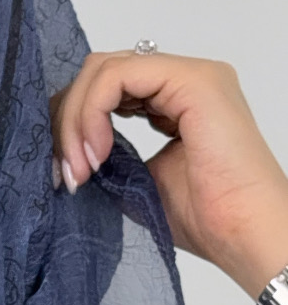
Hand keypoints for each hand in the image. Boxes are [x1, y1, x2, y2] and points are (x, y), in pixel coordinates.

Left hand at [51, 51, 287, 297]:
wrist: (243, 234)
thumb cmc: (206, 218)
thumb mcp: (135, 180)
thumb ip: (105, 153)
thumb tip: (62, 150)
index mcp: (175, 99)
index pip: (105, 87)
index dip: (73, 124)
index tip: (65, 174)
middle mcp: (183, 80)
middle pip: (99, 73)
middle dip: (67, 121)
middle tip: (65, 172)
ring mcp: (190, 75)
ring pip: (103, 70)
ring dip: (76, 120)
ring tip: (79, 169)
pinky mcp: (192, 80)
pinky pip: (118, 76)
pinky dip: (92, 112)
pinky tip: (96, 152)